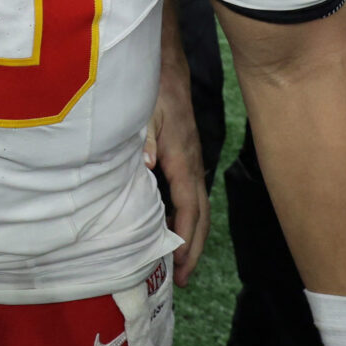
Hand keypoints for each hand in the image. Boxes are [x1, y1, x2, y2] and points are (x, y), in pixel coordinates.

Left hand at [147, 82, 209, 285]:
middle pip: (200, 215)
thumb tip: (149, 167)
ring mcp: (189, 161)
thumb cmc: (155, 89)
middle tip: (182, 279)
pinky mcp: (183, 156)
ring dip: (191, 236)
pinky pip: (188, 195)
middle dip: (194, 249)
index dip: (185, 238)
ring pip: (197, 207)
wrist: (167, 66)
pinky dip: (183, 217)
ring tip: (178, 264)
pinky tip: (168, 227)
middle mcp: (191, 164)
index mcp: (182, 159)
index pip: (189, 208)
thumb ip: (145, 139)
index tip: (178, 264)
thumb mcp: (146, 110)